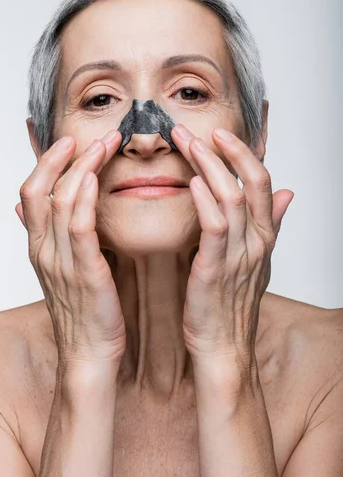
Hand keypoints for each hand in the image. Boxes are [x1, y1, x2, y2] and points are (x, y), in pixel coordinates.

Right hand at [15, 130, 125, 371]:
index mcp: (40, 248)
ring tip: (104, 145)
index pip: (31, 193)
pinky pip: (79, 227)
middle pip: (39, 190)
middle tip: (86, 135)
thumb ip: (51, 240)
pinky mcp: (85, 272)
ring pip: (60, 201)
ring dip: (81, 167)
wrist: (90, 354)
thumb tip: (34, 214)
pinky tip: (97, 177)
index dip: (46, 163)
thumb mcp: (61, 272)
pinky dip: (84, 198)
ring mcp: (62, 261)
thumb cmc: (84, 313)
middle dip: (60, 157)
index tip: (69, 142)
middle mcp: (45, 251)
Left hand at [171, 124, 293, 372]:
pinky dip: (206, 203)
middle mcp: (255, 241)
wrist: (224, 349)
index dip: (245, 152)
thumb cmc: (232, 305)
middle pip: (250, 182)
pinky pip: (215, 229)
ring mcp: (237, 255)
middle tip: (200, 128)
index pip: (261, 182)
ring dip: (209, 166)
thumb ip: (270, 225)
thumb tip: (288, 193)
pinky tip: (192, 183)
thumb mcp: (257, 261)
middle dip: (227, 150)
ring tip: (187, 143)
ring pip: (231, 198)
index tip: (221, 132)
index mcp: (263, 236)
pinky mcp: (215, 270)